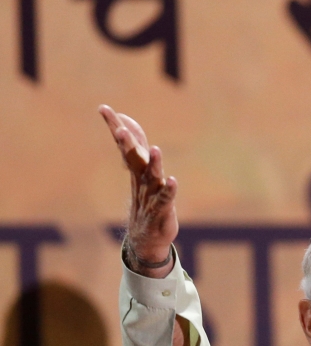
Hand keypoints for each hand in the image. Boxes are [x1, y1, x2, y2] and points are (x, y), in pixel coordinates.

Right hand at [99, 105, 177, 276]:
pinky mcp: (162, 209)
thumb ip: (136, 148)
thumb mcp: (140, 171)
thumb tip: (126, 126)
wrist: (146, 237)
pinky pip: (166, 198)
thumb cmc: (145, 199)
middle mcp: (142, 179)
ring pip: (152, 177)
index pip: (126, 144)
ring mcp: (151, 194)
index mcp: (137, 169)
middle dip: (127, 143)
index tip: (104, 108)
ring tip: (156, 150)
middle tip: (118, 128)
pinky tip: (173, 181)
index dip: (116, 126)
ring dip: (154, 164)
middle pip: (134, 158)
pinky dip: (169, 190)